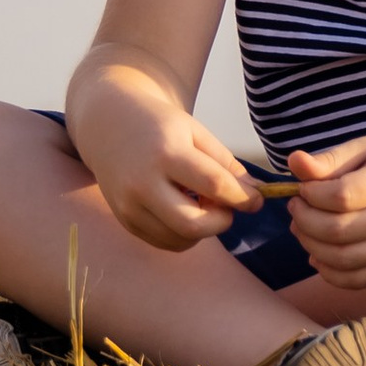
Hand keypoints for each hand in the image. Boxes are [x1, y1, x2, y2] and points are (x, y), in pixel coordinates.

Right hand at [73, 71, 256, 252]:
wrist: (108, 123)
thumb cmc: (159, 125)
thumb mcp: (196, 132)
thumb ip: (226, 165)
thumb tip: (256, 195)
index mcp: (166, 152)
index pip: (214, 185)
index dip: (243, 197)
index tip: (257, 200)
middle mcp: (143, 183)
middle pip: (194, 225)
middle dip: (222, 221)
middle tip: (227, 206)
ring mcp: (129, 206)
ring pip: (181, 240)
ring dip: (204, 229)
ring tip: (202, 202)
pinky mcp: (125, 221)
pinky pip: (165, 242)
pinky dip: (184, 233)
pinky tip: (184, 208)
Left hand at [282, 126, 365, 288]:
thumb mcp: (365, 147)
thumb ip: (330, 159)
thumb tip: (294, 162)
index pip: (342, 196)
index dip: (311, 194)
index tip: (303, 187)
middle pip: (338, 231)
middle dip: (304, 220)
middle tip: (295, 207)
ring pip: (343, 260)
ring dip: (311, 246)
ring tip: (302, 227)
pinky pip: (359, 280)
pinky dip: (330, 273)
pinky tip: (317, 255)